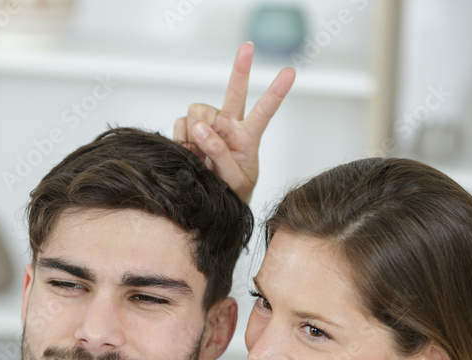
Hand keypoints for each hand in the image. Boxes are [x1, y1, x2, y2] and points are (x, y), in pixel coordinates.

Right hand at [173, 42, 295, 203]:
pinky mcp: (191, 128)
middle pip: (235, 92)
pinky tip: (191, 153)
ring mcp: (210, 124)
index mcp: (249, 136)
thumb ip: (219, 155)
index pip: (264, 112)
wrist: (214, 200)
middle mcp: (230, 124)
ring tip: (200, 156)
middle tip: (248, 47)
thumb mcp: (232, 180)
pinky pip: (181, 124)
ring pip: (196, 112)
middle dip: (241, 69)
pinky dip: (182, 139)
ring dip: (194, 133)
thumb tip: (200, 128)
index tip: (290, 73)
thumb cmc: (232, 191)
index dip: (276, 92)